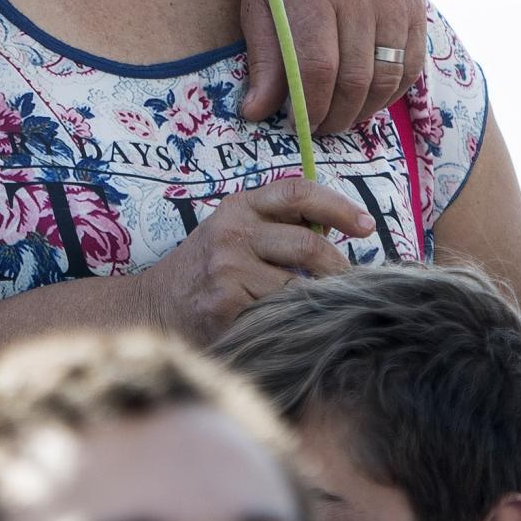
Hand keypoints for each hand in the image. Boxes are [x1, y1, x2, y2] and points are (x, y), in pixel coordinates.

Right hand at [136, 178, 372, 344]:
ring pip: (299, 286)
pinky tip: (286, 328)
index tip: (367, 226)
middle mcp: (233, 232)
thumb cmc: (206, 272)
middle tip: (349, 286)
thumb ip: (277, 227)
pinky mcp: (227, 303)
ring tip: (318, 311)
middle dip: (339, 269)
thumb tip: (339, 228)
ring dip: (316, 301)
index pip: (298, 192)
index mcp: (238, 207)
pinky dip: (292, 322)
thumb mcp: (234, 234)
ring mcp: (228, 268)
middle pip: (309, 244)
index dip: (339, 206)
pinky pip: (280, 314)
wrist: (153, 307)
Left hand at [241, 0, 426, 133]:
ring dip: (365, 109)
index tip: (299, 126)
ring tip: (343, 116)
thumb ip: (263, 59)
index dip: (310, 108)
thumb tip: (255, 114)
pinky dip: (392, 90)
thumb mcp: (259, 2)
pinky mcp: (416, 2)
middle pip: (356, 78)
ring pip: (388, 76)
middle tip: (321, 128)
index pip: (318, 68)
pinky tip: (370, 96)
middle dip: (337, 115)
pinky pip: (412, 63)